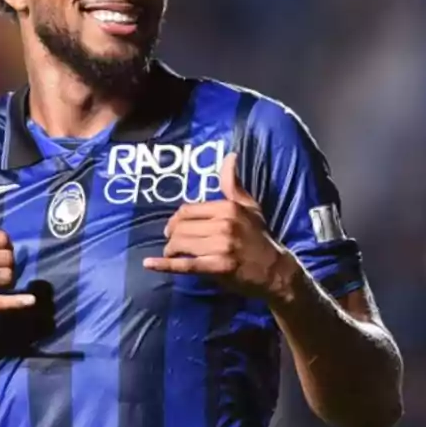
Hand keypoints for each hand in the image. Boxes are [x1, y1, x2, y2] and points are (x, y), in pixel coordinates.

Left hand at [144, 153, 294, 301]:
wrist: (275, 270)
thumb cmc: (259, 238)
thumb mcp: (249, 207)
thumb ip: (233, 184)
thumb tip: (230, 156)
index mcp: (228, 208)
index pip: (187, 210)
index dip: (175, 219)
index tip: (173, 228)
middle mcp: (224, 225)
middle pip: (181, 227)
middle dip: (171, 235)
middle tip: (171, 242)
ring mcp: (221, 247)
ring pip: (181, 244)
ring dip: (170, 250)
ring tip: (172, 253)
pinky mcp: (218, 267)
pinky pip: (185, 265)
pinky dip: (165, 265)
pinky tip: (150, 264)